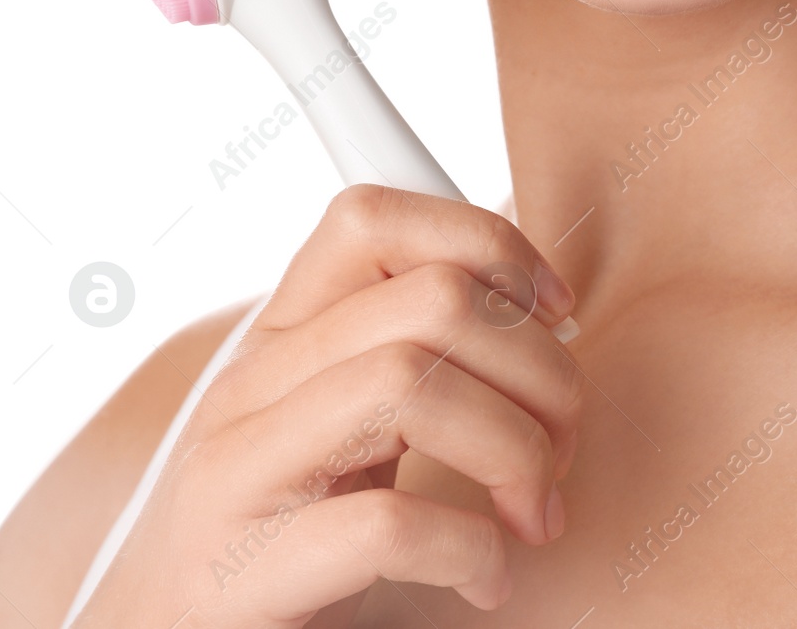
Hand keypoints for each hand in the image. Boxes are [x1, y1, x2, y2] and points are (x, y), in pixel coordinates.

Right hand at [72, 184, 581, 628]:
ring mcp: (236, 470)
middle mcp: (251, 384)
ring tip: (532, 513)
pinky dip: (470, 551)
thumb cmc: (277, 541)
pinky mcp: (237, 571)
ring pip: (411, 382)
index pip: (375, 219)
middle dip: (540, 369)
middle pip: (434, 300)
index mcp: (281, 337)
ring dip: (515, 451)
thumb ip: (408, 359)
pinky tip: (485, 578)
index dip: (490, 245)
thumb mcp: (340, 428)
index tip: (553, 315)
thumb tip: (545, 311)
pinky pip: (388, 524)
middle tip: (561, 446)